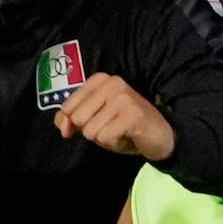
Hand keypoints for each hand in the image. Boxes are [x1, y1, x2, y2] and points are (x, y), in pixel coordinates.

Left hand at [50, 69, 176, 156]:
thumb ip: (71, 120)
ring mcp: (122, 97)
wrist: (161, 136)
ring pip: (90, 131)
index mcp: (100, 80)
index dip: (75, 124)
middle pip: (78, 119)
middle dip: (93, 131)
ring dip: (105, 139)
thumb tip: (62, 127)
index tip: (98, 123)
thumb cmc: (125, 127)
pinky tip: (129, 136)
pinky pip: (105, 137)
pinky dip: (115, 144)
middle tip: (114, 127)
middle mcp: (111, 83)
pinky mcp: (131, 114)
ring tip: (122, 131)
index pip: (67, 107)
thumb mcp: (94, 120)